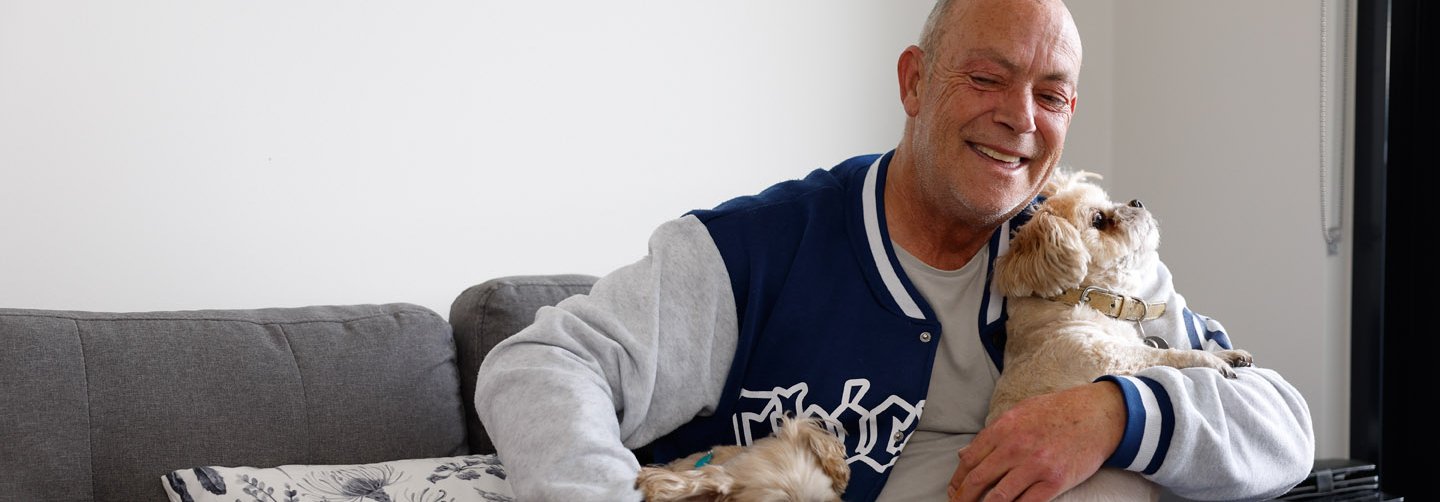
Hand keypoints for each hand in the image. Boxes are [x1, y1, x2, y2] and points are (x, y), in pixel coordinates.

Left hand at [946, 382, 1125, 501]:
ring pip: (999, 497)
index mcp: (1003, 428)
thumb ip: (991, 435)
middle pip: (978, 480)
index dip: (957, 480)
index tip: (953, 491)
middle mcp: (1016, 447)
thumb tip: (964, 454)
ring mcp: (1036, 466)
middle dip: (963, 498)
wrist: (1097, 415)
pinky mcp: (1055, 481)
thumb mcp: (1019, 413)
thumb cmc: (1057, 412)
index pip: (969, 460)